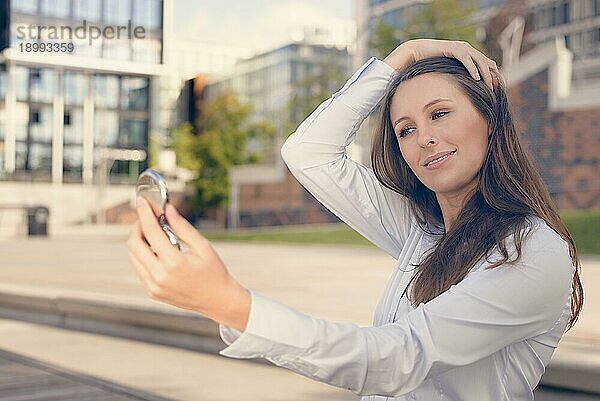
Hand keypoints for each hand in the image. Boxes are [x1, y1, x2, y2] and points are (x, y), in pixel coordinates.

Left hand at [127, 197, 250, 331]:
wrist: (217, 300)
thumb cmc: (214, 272)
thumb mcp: (202, 246)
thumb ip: (182, 227)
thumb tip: (167, 210)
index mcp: (174, 263)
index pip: (151, 231)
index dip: (145, 213)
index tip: (142, 201)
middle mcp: (159, 276)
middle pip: (134, 244)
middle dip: (138, 226)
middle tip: (147, 218)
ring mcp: (153, 286)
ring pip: (133, 256)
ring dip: (139, 240)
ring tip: (153, 233)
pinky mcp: (152, 291)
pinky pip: (139, 268)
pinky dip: (143, 255)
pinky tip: (156, 250)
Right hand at [383, 39, 499, 89]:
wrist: (415, 53)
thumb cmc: (429, 66)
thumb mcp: (447, 75)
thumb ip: (455, 80)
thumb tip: (460, 96)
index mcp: (469, 55)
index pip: (487, 66)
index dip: (493, 77)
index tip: (495, 90)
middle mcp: (468, 50)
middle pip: (488, 63)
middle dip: (493, 77)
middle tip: (495, 90)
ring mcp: (462, 48)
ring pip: (480, 60)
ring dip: (485, 74)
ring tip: (488, 86)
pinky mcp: (454, 48)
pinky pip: (467, 59)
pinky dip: (473, 68)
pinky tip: (476, 78)